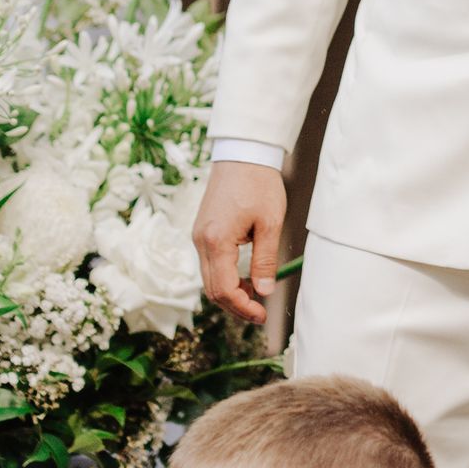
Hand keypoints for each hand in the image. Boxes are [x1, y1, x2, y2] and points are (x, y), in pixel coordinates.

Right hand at [193, 162, 287, 325]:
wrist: (242, 153)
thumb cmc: (259, 183)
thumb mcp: (270, 223)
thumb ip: (265, 260)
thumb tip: (264, 292)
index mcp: (217, 241)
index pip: (224, 290)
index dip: (243, 307)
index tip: (262, 314)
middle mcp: (201, 242)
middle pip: (212, 289)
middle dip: (235, 305)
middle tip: (260, 311)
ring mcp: (198, 236)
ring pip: (209, 279)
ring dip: (230, 292)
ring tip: (255, 294)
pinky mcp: (201, 231)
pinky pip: (209, 264)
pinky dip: (225, 277)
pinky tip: (244, 276)